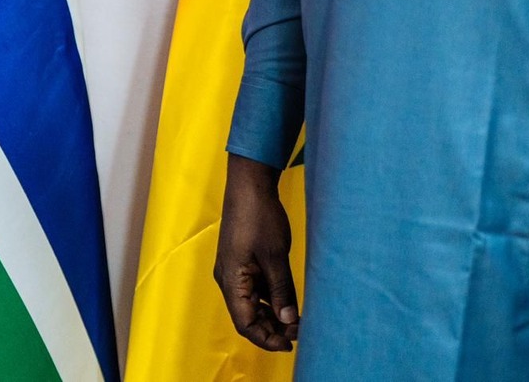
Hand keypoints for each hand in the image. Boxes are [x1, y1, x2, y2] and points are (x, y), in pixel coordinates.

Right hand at [212, 154, 298, 351]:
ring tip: (297, 320)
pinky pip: (254, 289)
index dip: (266, 338)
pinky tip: (288, 301)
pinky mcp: (242, 262)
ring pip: (252, 304)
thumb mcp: (275, 256)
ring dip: (272, 314)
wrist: (249, 184)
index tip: (290, 344)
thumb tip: (288, 320)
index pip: (244, 323)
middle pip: (247, 316)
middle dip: (272, 328)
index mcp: (231, 280)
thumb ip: (281, 290)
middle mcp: (228, 279)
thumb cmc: (258, 216)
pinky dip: (270, 299)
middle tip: (299, 333)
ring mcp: (234, 270)